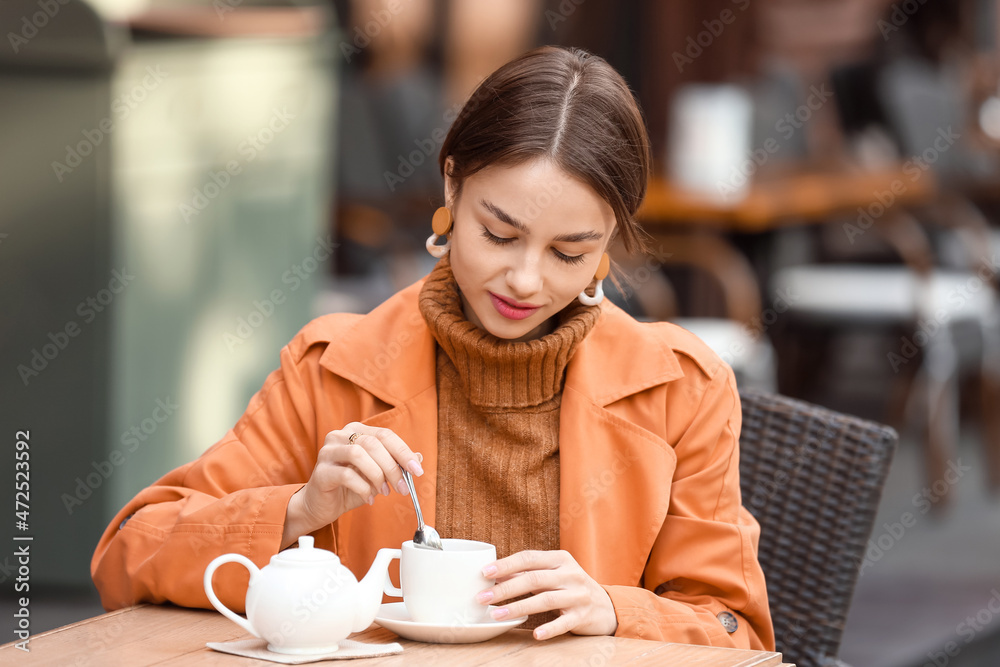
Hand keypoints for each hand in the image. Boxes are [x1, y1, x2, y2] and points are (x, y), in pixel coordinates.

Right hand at [281, 423, 422, 548]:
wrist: (321, 505)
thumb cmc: (349, 487)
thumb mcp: (377, 474)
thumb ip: (394, 464)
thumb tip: (418, 458)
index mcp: (355, 431)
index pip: (385, 435)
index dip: (403, 452)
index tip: (417, 470)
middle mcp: (339, 435)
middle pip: (373, 443)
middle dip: (392, 467)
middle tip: (402, 487)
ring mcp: (327, 452)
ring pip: (359, 454)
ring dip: (377, 475)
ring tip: (383, 492)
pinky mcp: (320, 471)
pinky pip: (346, 475)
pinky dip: (363, 488)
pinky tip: (369, 498)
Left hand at [475, 550, 617, 639]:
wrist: (606, 606)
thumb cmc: (570, 587)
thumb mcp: (553, 574)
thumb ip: (528, 573)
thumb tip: (495, 575)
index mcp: (560, 559)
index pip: (529, 558)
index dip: (506, 565)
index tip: (484, 573)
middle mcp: (570, 574)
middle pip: (533, 579)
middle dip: (505, 589)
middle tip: (482, 597)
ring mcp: (578, 595)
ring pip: (545, 600)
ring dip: (518, 608)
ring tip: (497, 615)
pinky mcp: (583, 616)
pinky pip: (564, 622)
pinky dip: (549, 629)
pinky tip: (535, 634)